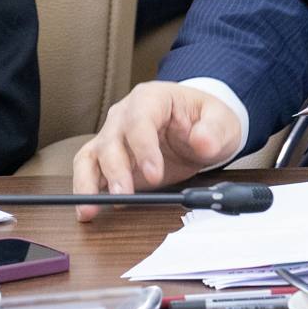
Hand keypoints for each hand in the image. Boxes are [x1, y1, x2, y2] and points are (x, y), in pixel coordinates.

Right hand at [72, 80, 241, 219]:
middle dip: (115, 170)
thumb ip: (214, 130)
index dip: (143, 148)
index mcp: (152, 98)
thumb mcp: (222, 121)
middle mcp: (125, 115)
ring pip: (91, 156)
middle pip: (111, 140)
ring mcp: (113, 136)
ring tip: (90, 209)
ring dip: (88, 183)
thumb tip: (203, 141)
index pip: (140, 119)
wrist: (200, 128)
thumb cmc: (206, 120)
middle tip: (124, 195)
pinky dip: (85, 190)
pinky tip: (87, 210)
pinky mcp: (108, 158)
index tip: (154, 174)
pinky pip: (89, 171)